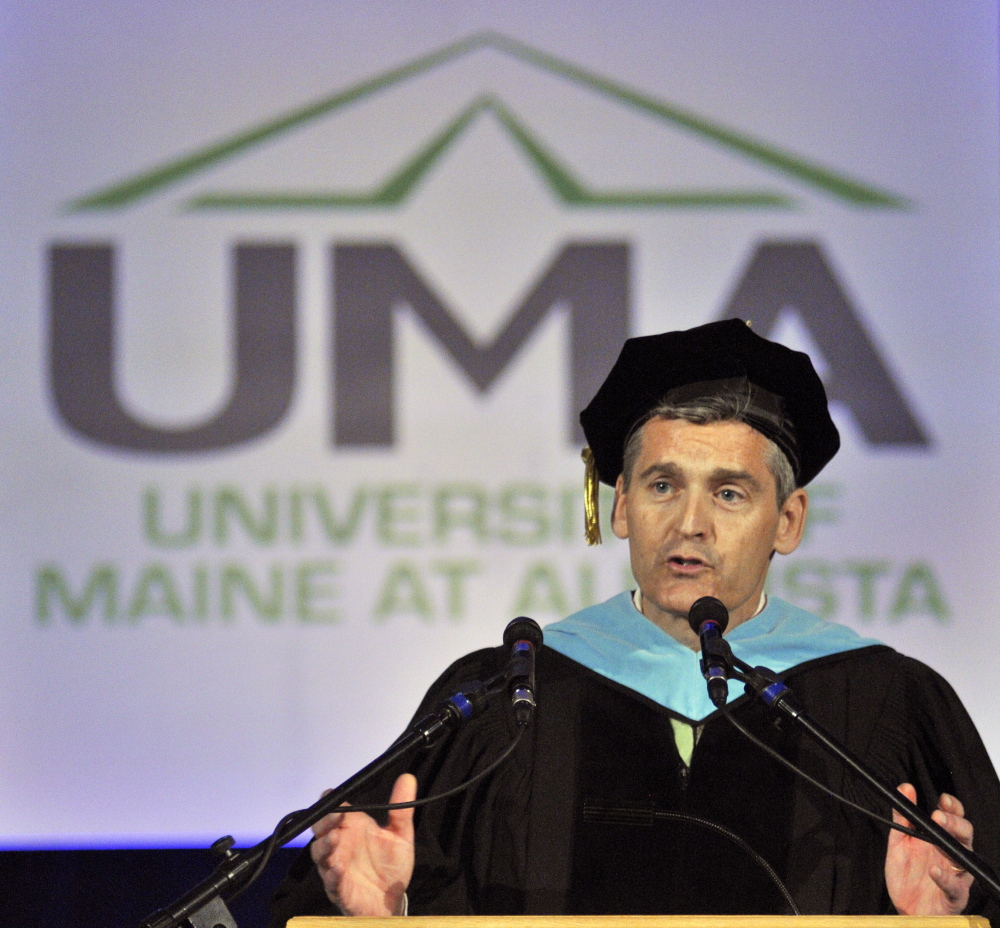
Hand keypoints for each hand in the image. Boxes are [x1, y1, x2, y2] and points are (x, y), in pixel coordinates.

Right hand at [310, 773, 416, 916]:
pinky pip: (331, 882)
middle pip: (321, 829)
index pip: (335, 810)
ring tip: (335, 837)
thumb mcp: (401, 834)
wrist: (392, 898)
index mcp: (352, 828)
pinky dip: (333, 875)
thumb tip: (408, 777)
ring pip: (320, 854)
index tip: (331, 793)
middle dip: (324, 821)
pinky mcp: (339, 889)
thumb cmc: (391, 864)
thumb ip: (402, 808)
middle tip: (336, 815)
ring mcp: (336, 867)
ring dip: (325, 845)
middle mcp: (340, 845)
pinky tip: (339, 868)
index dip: (331, 802)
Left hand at [886, 782, 973, 914]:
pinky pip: (955, 888)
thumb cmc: (908, 875)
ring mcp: (956, 876)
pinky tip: (934, 869)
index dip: (953, 808)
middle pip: (964, 836)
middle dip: (954, 823)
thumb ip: (902, 816)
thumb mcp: (899, 841)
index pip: (955, 819)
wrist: (905, 908)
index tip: (943, 799)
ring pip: (965, 858)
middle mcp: (952, 856)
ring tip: (937, 836)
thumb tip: (905, 787)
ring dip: (952, 845)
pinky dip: (946, 878)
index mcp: (942, 840)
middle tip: (939, 816)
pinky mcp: (954, 897)